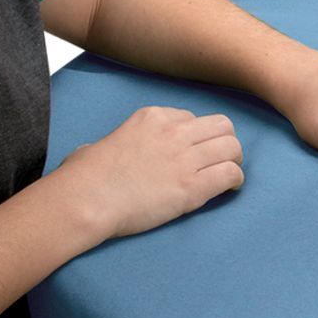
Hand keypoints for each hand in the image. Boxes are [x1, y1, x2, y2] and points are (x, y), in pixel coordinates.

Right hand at [52, 106, 244, 240]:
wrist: (86, 200)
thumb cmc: (82, 177)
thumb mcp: (96, 144)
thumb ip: (112, 143)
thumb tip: (103, 151)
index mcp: (152, 117)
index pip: (192, 118)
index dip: (196, 136)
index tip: (193, 151)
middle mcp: (173, 132)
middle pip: (222, 126)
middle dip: (225, 142)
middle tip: (220, 160)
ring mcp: (184, 158)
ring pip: (232, 147)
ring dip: (234, 160)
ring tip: (228, 173)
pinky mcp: (191, 186)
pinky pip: (230, 174)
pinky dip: (235, 181)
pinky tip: (229, 189)